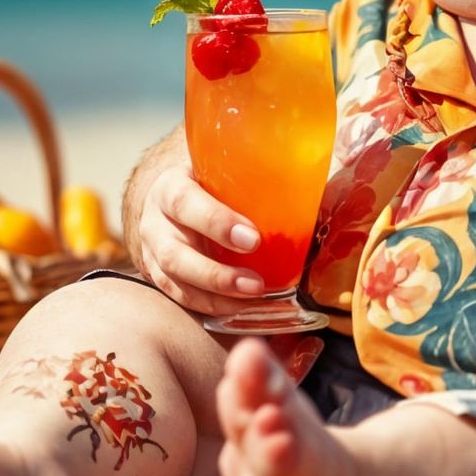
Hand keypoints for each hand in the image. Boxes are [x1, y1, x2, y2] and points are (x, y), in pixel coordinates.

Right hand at [132, 165, 265, 315]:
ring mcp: (152, 251)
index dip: (217, 223)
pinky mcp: (158, 275)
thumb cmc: (211, 181)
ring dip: (215, 295)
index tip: (253, 240)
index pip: (185, 202)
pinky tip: (237, 306)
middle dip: (216, 274)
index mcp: (170, 186)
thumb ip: (263, 174)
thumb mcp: (225, 169)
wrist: (178, 194)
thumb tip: (323, 177)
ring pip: (175, 280)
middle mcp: (155, 221)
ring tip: (252, 298)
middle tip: (256, 283)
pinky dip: (209, 305)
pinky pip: (179, 296)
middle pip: (175, 253)